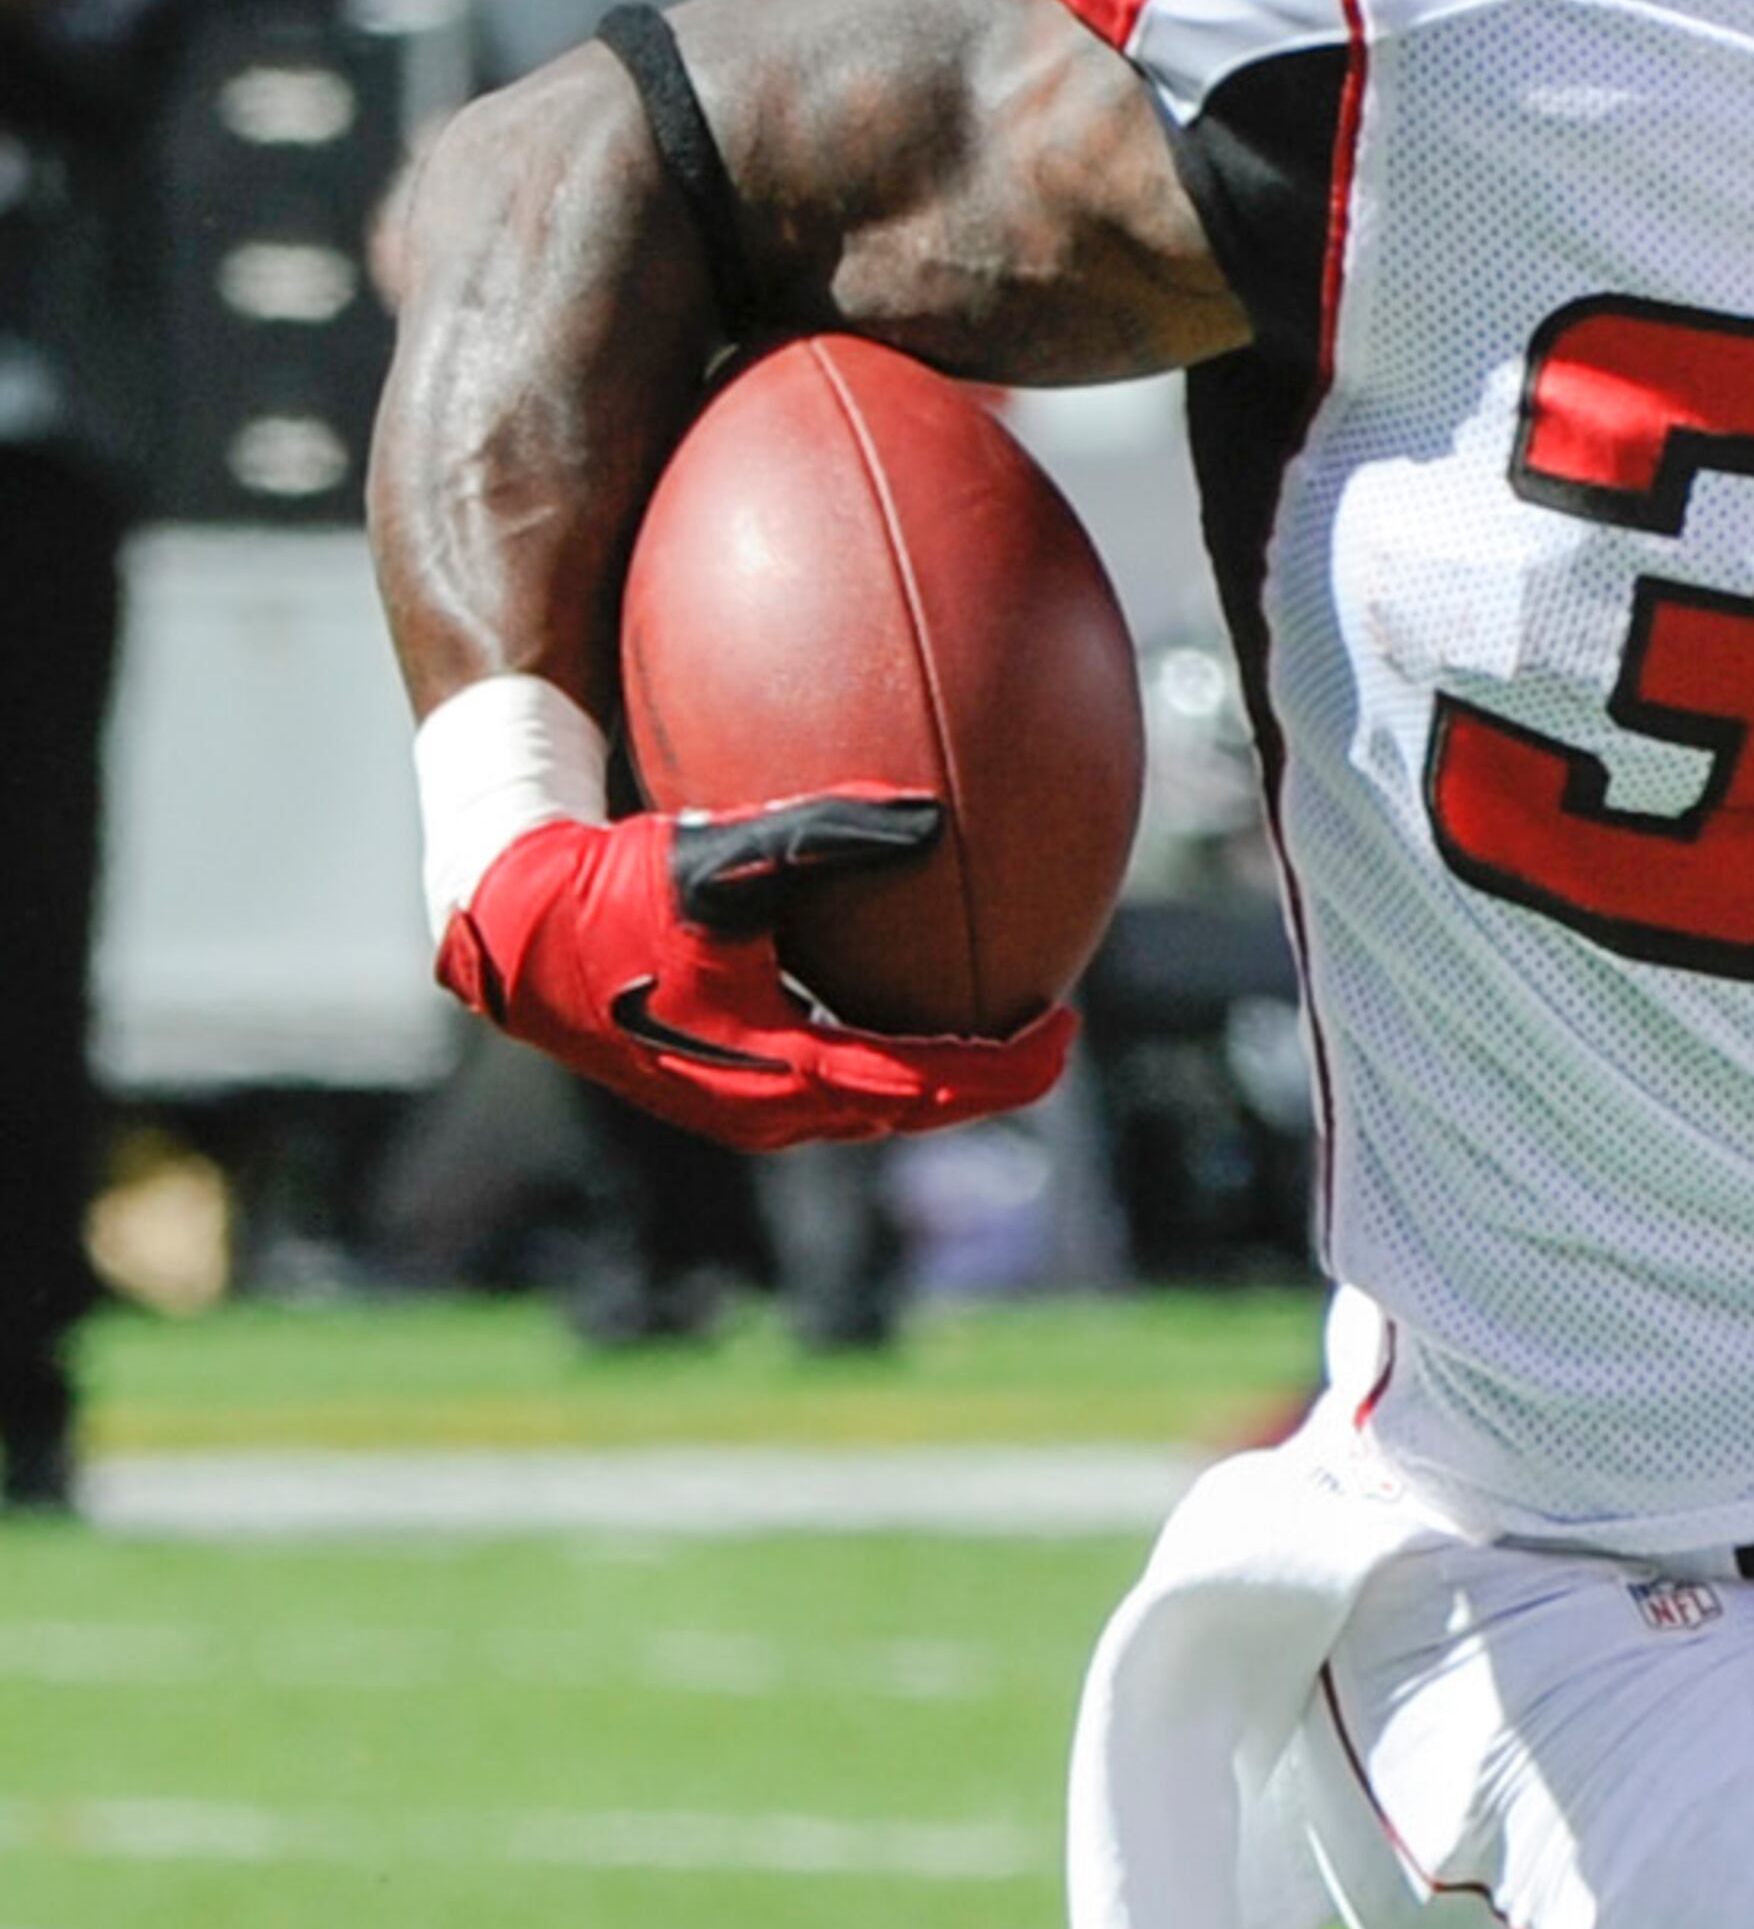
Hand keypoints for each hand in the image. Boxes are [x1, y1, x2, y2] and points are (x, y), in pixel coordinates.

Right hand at [436, 794, 1074, 1148]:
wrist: (512, 931)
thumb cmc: (612, 889)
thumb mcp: (721, 856)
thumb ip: (826, 834)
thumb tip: (934, 817)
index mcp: (784, 1071)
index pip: (927, 1086)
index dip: (1006, 1069)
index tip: (1066, 1031)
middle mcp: (770, 1111)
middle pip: (913, 1110)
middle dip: (987, 1079)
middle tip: (1051, 1035)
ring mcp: (743, 1109)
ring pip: (872, 1106)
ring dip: (936, 1075)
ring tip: (991, 1028)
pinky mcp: (721, 1089)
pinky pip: (832, 1084)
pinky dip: (882, 1056)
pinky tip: (895, 998)